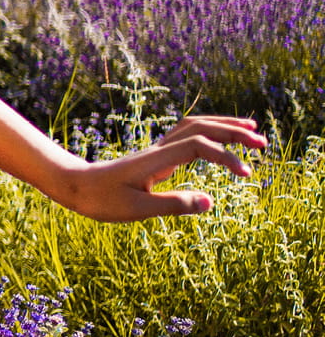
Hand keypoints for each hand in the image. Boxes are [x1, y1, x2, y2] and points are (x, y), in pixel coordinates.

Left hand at [53, 115, 266, 221]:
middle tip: (263, 143)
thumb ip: (173, 204)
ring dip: (223, 128)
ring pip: (194, 127)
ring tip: (252, 134)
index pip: (199, 146)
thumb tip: (210, 202)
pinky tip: (220, 144)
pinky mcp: (156, 157)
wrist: (73, 186)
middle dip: (233, 132)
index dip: (226, 156)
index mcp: (156, 159)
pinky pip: (187, 136)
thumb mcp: (136, 208)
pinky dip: (209, 134)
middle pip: (200, 127)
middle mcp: (159, 150)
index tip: (246, 174)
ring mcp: (157, 151)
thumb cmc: (100, 199)